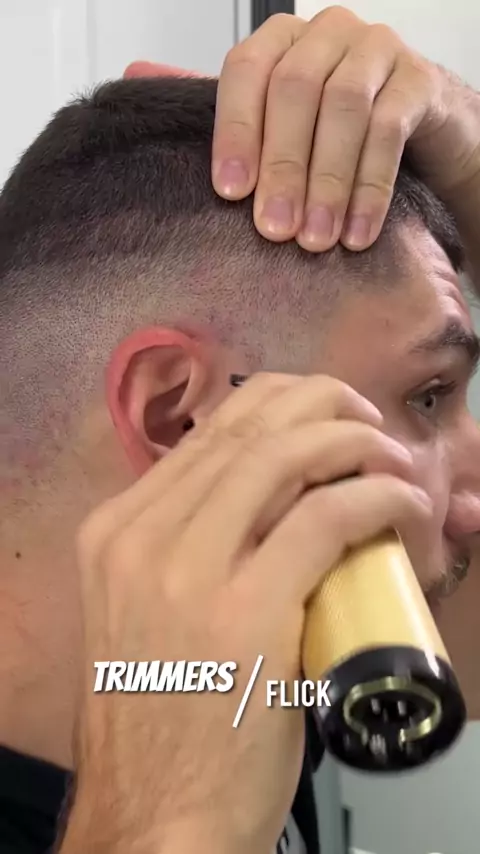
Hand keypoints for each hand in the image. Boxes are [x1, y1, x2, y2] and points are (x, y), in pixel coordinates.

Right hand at [62, 373, 429, 853]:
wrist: (155, 813)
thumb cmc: (160, 716)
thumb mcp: (148, 610)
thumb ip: (188, 548)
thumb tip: (267, 501)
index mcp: (116, 530)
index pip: (207, 435)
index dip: (277, 406)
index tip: (323, 416)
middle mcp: (141, 536)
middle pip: (245, 430)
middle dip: (320, 405)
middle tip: (364, 422)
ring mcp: (187, 571)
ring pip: (285, 458)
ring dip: (355, 443)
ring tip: (391, 458)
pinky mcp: (245, 611)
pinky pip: (325, 520)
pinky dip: (376, 498)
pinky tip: (403, 505)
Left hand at [125, 8, 479, 253]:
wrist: (419, 134)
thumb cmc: (332, 135)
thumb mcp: (277, 124)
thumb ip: (225, 111)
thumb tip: (133, 75)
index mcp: (279, 42)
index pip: (246, 72)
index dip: (236, 132)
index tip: (231, 193)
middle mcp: (325, 35)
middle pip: (295, 89)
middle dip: (282, 166)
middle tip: (275, 231)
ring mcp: (376, 51)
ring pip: (344, 108)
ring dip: (327, 182)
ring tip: (316, 240)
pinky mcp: (418, 82)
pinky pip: (389, 131)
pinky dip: (370, 187)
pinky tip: (357, 233)